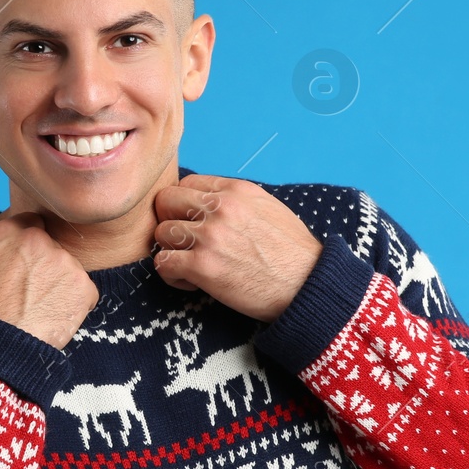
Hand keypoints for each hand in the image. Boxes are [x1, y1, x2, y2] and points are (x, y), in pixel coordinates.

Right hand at [0, 210, 98, 348]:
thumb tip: (4, 263)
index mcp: (6, 232)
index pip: (32, 223)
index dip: (32, 246)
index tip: (29, 262)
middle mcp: (36, 239)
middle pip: (53, 248)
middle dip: (48, 268)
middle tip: (34, 294)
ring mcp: (62, 260)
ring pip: (70, 271)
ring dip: (62, 288)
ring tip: (41, 312)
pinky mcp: (82, 283)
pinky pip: (86, 293)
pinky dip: (77, 306)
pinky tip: (56, 320)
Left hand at [152, 174, 322, 321]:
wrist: (308, 285)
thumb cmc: (292, 252)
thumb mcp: (268, 208)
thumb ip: (235, 201)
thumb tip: (208, 202)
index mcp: (236, 191)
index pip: (186, 184)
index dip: (183, 205)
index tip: (193, 223)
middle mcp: (220, 208)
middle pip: (165, 201)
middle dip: (169, 221)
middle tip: (184, 242)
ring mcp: (209, 236)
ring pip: (161, 233)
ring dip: (170, 250)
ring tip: (189, 264)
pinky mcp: (203, 266)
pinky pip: (163, 263)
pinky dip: (171, 275)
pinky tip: (190, 281)